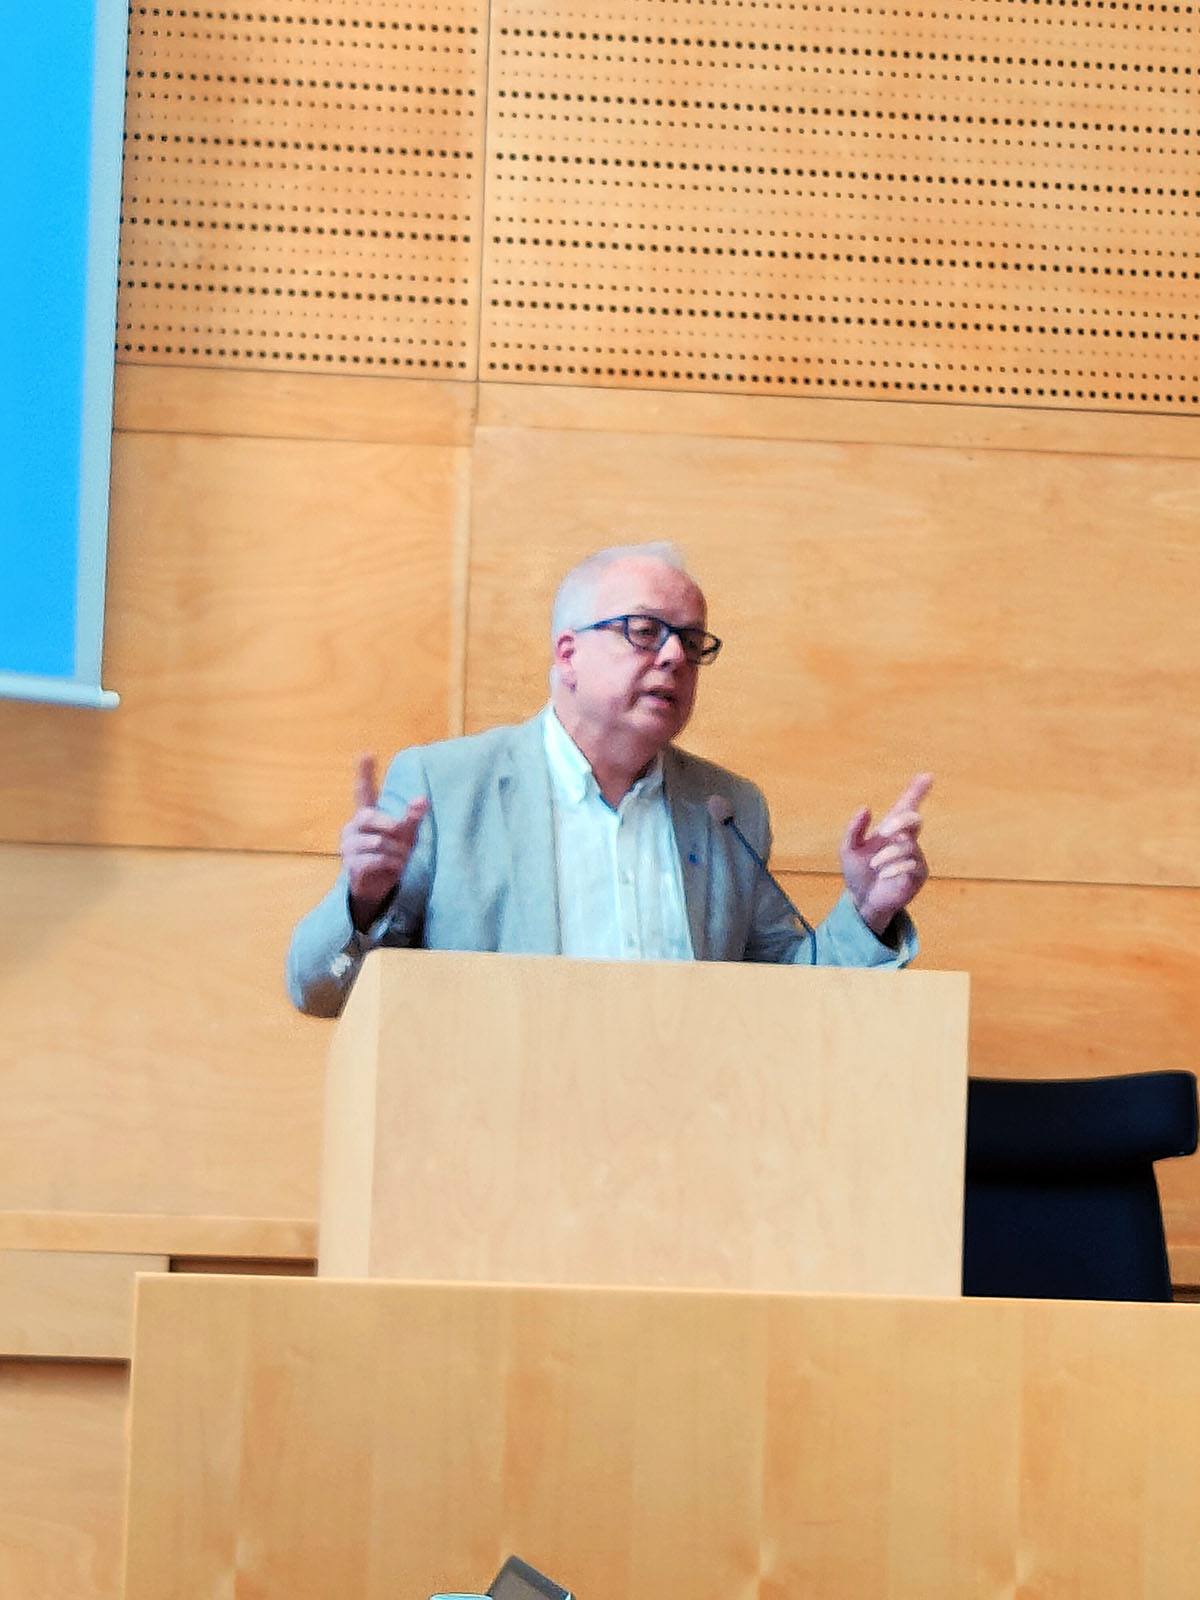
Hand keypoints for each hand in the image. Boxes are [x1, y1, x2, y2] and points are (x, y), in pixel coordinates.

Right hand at [342, 753, 429, 930]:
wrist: (379, 887)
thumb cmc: (392, 854)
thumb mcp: (406, 835)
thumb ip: (412, 817)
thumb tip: (423, 800)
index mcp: (366, 815)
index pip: (363, 791)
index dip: (364, 773)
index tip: (366, 753)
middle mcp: (353, 827)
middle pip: (371, 816)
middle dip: (392, 827)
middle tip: (404, 839)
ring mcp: (348, 845)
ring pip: (378, 842)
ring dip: (397, 852)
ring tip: (401, 858)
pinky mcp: (351, 865)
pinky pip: (375, 859)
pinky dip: (391, 864)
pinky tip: (395, 867)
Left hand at [839, 773, 931, 938]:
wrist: (862, 901)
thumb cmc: (858, 873)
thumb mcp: (848, 849)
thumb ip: (854, 829)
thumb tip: (865, 808)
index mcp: (891, 830)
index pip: (907, 807)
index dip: (917, 791)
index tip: (926, 776)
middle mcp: (906, 840)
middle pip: (914, 819)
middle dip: (900, 821)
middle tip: (884, 830)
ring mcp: (915, 857)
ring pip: (908, 846)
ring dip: (888, 854)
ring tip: (874, 865)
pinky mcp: (918, 875)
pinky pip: (912, 864)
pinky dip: (895, 867)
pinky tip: (883, 873)